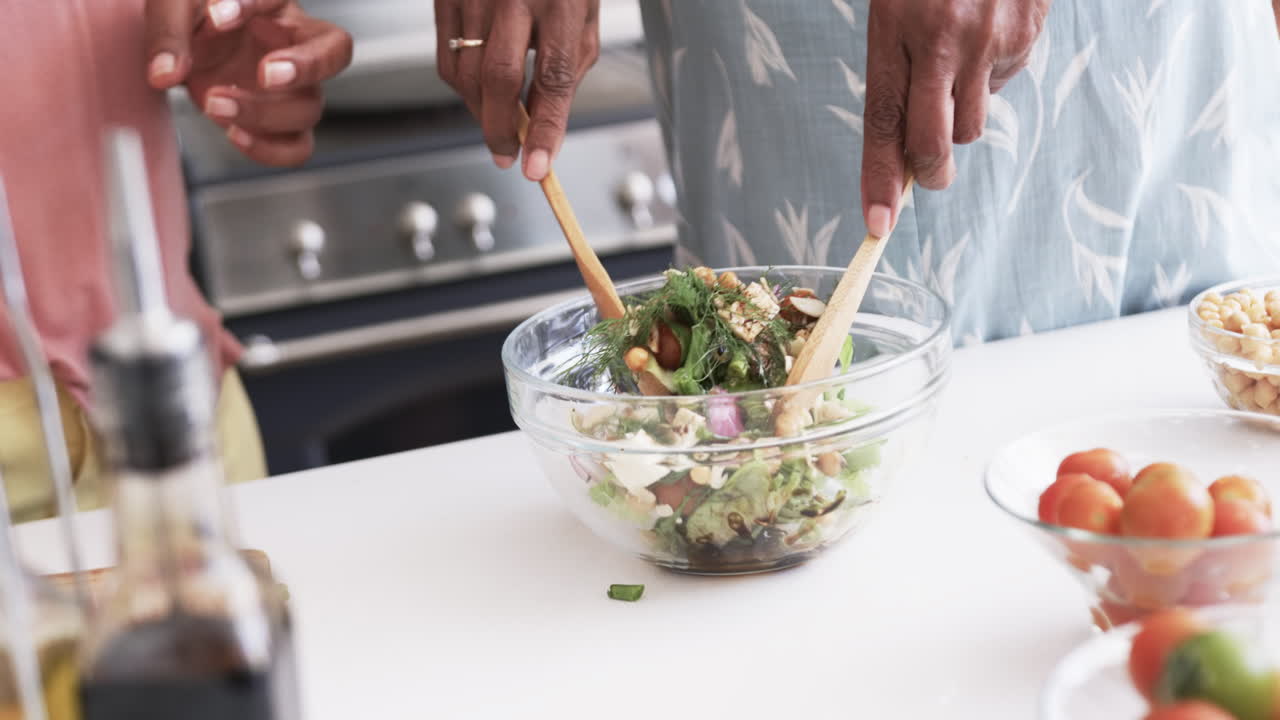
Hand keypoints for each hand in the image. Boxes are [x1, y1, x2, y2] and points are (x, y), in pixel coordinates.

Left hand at [145, 0, 352, 166]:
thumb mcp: (171, 8)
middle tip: (267, 74)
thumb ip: (168, 33)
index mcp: (274, 5)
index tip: (216, 16)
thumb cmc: (193, 18)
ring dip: (263, 112)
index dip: (252, 5)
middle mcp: (294, 43)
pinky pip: (297, 146)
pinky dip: (270, 149)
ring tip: (214, 105)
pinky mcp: (281, 122)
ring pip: (309, 106)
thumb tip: (166, 73)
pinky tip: (234, 134)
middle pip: (335, 51)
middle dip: (307, 66)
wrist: (188, 47)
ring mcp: (294, 87)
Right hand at [435, 0, 599, 180]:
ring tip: (499, 121)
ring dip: (482, 112)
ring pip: (467, 75)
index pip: (553, 78)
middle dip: (501, 128)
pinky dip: (462, 89)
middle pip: (498, 78)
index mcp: (561, 1)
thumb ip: (565, 72)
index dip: (545, 129)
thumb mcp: (581, 21)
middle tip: (507, 154)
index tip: (537, 167)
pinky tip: (479, 92)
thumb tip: (544, 129)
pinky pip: (446, 60)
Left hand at [861, 0, 1050, 235]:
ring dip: (961, 115)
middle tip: (929, 175)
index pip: (882, 123)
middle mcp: (943, 41)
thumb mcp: (894, 9)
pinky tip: (986, 36)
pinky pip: (1003, 85)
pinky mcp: (1025, 37)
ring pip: (972, 125)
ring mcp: (989, 41)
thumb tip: (903, 148)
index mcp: (895, 30)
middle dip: (929, 173)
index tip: (877, 225)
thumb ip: (897, 73)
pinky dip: (992, 76)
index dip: (879, 180)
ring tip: (957, 67)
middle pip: (934, 144)